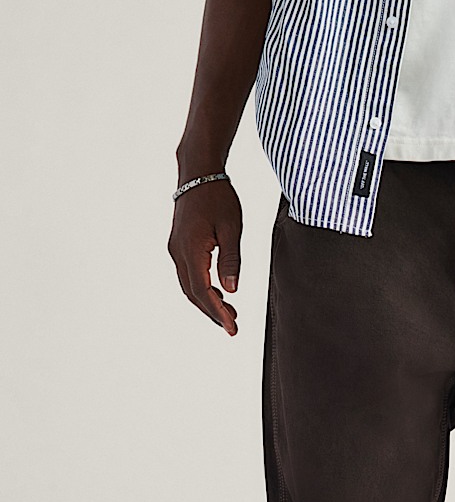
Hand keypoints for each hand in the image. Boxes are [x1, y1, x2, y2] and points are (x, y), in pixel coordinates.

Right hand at [168, 179, 240, 335]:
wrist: (198, 173)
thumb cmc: (218, 197)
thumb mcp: (232, 229)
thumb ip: (231, 260)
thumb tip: (231, 290)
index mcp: (191, 250)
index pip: (204, 292)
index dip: (218, 313)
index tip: (232, 328)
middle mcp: (178, 253)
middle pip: (193, 294)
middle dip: (212, 313)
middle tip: (233, 326)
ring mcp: (176, 249)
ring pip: (189, 286)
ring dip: (207, 302)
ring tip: (229, 313)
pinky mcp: (178, 245)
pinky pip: (188, 275)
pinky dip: (202, 288)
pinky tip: (218, 292)